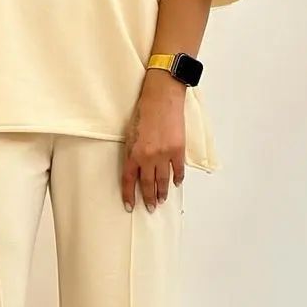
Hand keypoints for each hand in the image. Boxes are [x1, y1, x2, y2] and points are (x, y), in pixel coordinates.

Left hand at [121, 72, 184, 210]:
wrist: (161, 99)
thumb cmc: (144, 112)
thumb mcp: (130, 134)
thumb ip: (132, 152)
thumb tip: (135, 167)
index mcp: (133, 153)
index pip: (128, 180)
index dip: (129, 195)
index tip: (130, 205)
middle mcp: (148, 157)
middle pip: (147, 184)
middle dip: (148, 198)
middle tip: (150, 207)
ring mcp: (164, 155)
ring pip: (163, 180)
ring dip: (162, 192)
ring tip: (161, 201)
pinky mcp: (178, 150)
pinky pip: (178, 170)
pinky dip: (177, 178)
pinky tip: (176, 184)